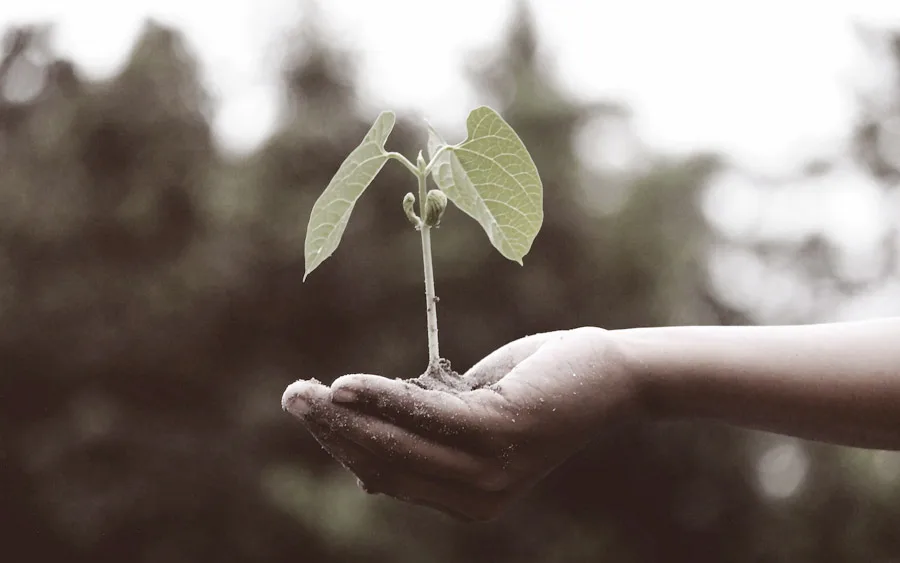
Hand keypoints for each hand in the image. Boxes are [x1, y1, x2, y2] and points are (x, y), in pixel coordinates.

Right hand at [281, 327, 641, 520]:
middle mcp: (476, 498)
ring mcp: (490, 471)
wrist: (608, 375)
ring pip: (398, 444)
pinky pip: (427, 416)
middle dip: (332, 431)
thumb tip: (364, 451)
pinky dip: (383, 398)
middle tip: (292, 397)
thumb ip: (425, 433)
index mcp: (466, 499)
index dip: (343, 446)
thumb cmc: (535, 389)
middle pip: (384, 463)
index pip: (388, 475)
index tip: (313, 413)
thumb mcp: (471, 416)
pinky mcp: (501, 433)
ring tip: (306, 392)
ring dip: (345, 416)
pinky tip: (348, 383)